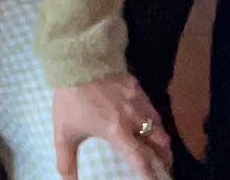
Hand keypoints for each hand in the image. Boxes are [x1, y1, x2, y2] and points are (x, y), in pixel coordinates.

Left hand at [53, 75, 170, 179]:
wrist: (76, 60)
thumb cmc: (71, 99)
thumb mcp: (64, 133)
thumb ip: (66, 162)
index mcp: (117, 132)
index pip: (140, 159)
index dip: (150, 174)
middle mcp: (133, 118)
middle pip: (159, 141)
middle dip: (164, 157)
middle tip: (165, 167)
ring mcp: (137, 99)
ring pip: (158, 123)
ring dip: (161, 138)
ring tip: (161, 147)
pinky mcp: (136, 85)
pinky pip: (151, 106)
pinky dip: (154, 118)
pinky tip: (149, 121)